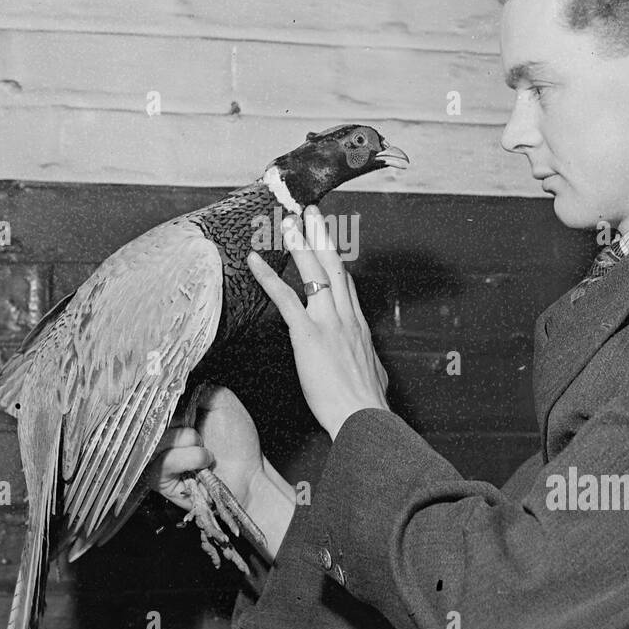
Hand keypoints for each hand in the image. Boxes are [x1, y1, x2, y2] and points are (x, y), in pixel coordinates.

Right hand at [146, 385, 263, 511]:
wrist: (250, 473)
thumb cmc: (237, 441)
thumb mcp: (223, 402)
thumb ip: (201, 389)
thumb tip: (179, 384)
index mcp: (172, 417)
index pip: (152, 402)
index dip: (166, 401)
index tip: (184, 404)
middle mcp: (161, 436)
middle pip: (150, 420)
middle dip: (180, 421)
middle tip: (200, 432)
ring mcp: (158, 458)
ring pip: (156, 440)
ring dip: (187, 440)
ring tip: (205, 448)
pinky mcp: (161, 481)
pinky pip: (164, 463)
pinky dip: (189, 458)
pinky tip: (204, 462)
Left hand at [246, 205, 389, 439]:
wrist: (364, 416)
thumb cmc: (367, 405)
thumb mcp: (374, 376)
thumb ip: (366, 364)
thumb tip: (367, 367)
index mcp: (359, 326)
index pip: (347, 284)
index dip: (335, 259)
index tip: (328, 241)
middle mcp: (345, 316)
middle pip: (333, 266)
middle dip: (321, 236)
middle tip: (310, 211)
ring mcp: (328, 322)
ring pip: (314, 272)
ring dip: (299, 243)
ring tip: (287, 221)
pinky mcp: (308, 334)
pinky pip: (284, 298)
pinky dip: (268, 276)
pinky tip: (254, 261)